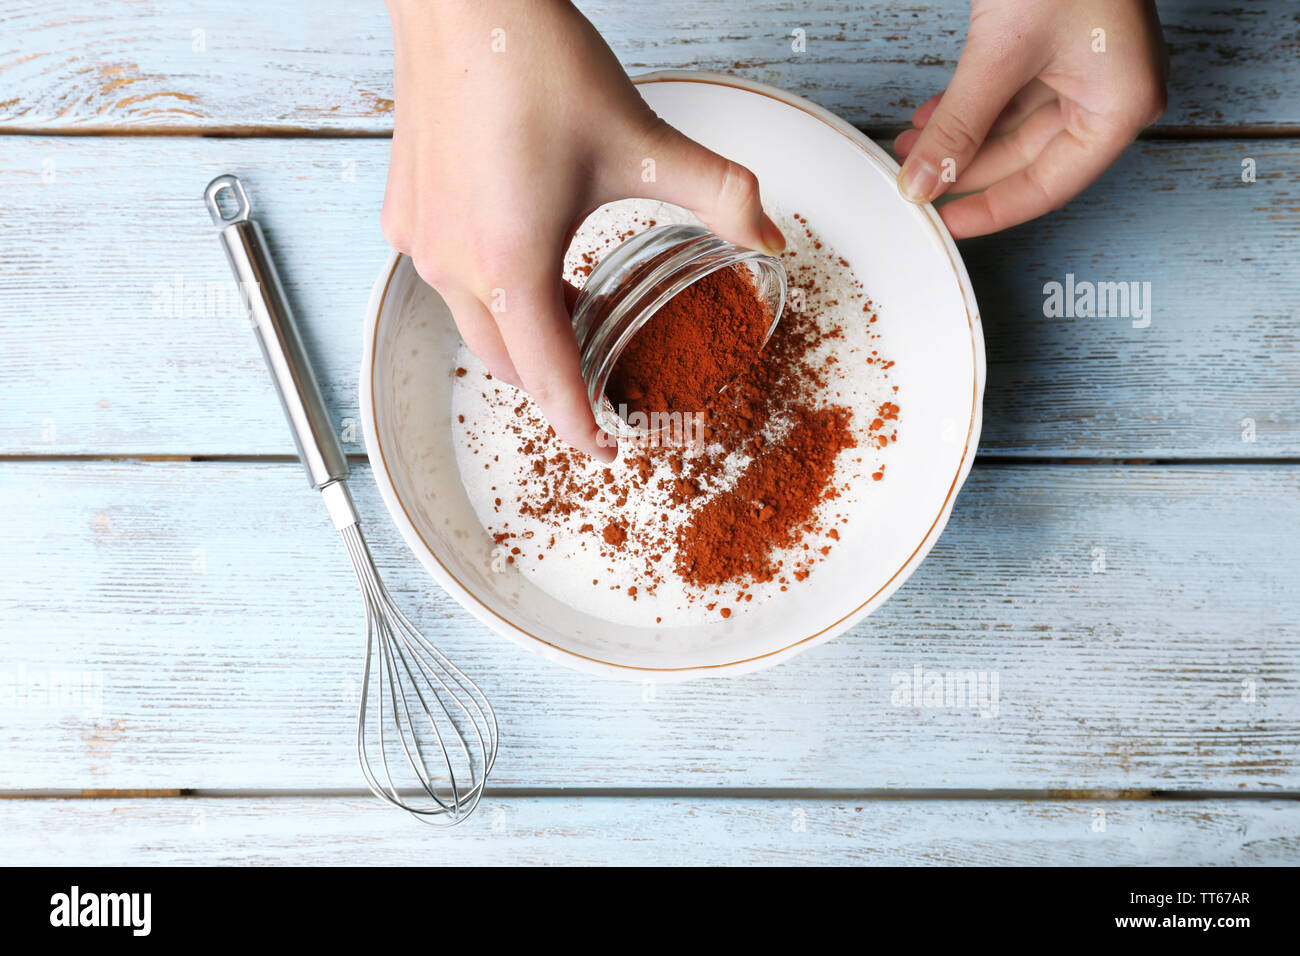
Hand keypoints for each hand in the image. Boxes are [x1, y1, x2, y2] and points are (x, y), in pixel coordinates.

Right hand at [381, 0, 784, 460]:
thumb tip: (769, 235)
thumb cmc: (534, 63)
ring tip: (573, 315)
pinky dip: (488, 292)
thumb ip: (719, 196)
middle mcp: (453, 266)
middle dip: (555, 384)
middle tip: (601, 380)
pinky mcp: (404, 213)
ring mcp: (419, 240)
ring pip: (473, 325)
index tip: (606, 449)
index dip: (581, 425)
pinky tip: (525, 257)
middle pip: (508, 364)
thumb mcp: (642, 142)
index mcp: (511, 265)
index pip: (548, 380)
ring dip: (523, 336)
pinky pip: (447, 280)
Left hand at [893, 0, 1166, 237]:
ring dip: (959, 138)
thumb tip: (923, 180)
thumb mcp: (1000, 54)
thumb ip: (958, 125)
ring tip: (908, 149)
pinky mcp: (1058, 46)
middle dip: (963, 168)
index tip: (945, 223)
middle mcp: (1109, 93)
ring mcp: (1085, 69)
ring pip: (1011, 126)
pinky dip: (969, 107)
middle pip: (1026, 158)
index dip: (990, 208)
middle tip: (914, 183)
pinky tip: (930, 120)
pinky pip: (1009, 93)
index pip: (1048, 185)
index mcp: (1120, 106)